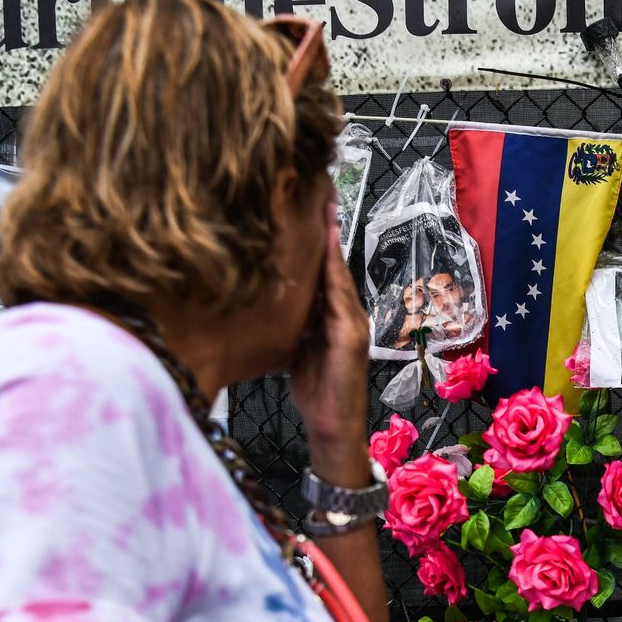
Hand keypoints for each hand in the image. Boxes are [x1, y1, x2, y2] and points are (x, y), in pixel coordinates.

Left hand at [291, 202, 373, 485]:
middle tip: (317, 193)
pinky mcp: (351, 337)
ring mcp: (352, 324)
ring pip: (338, 275)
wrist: (332, 428)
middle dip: (326, 229)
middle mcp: (347, 314)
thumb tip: (269, 299)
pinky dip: (333, 274)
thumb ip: (292, 322)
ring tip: (323, 211)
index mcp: (332, 316)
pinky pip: (340, 298)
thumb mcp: (296, 349)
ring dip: (331, 243)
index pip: (322, 270)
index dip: (315, 239)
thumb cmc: (313, 392)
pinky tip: (325, 252)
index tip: (305, 207)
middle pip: (333, 264)